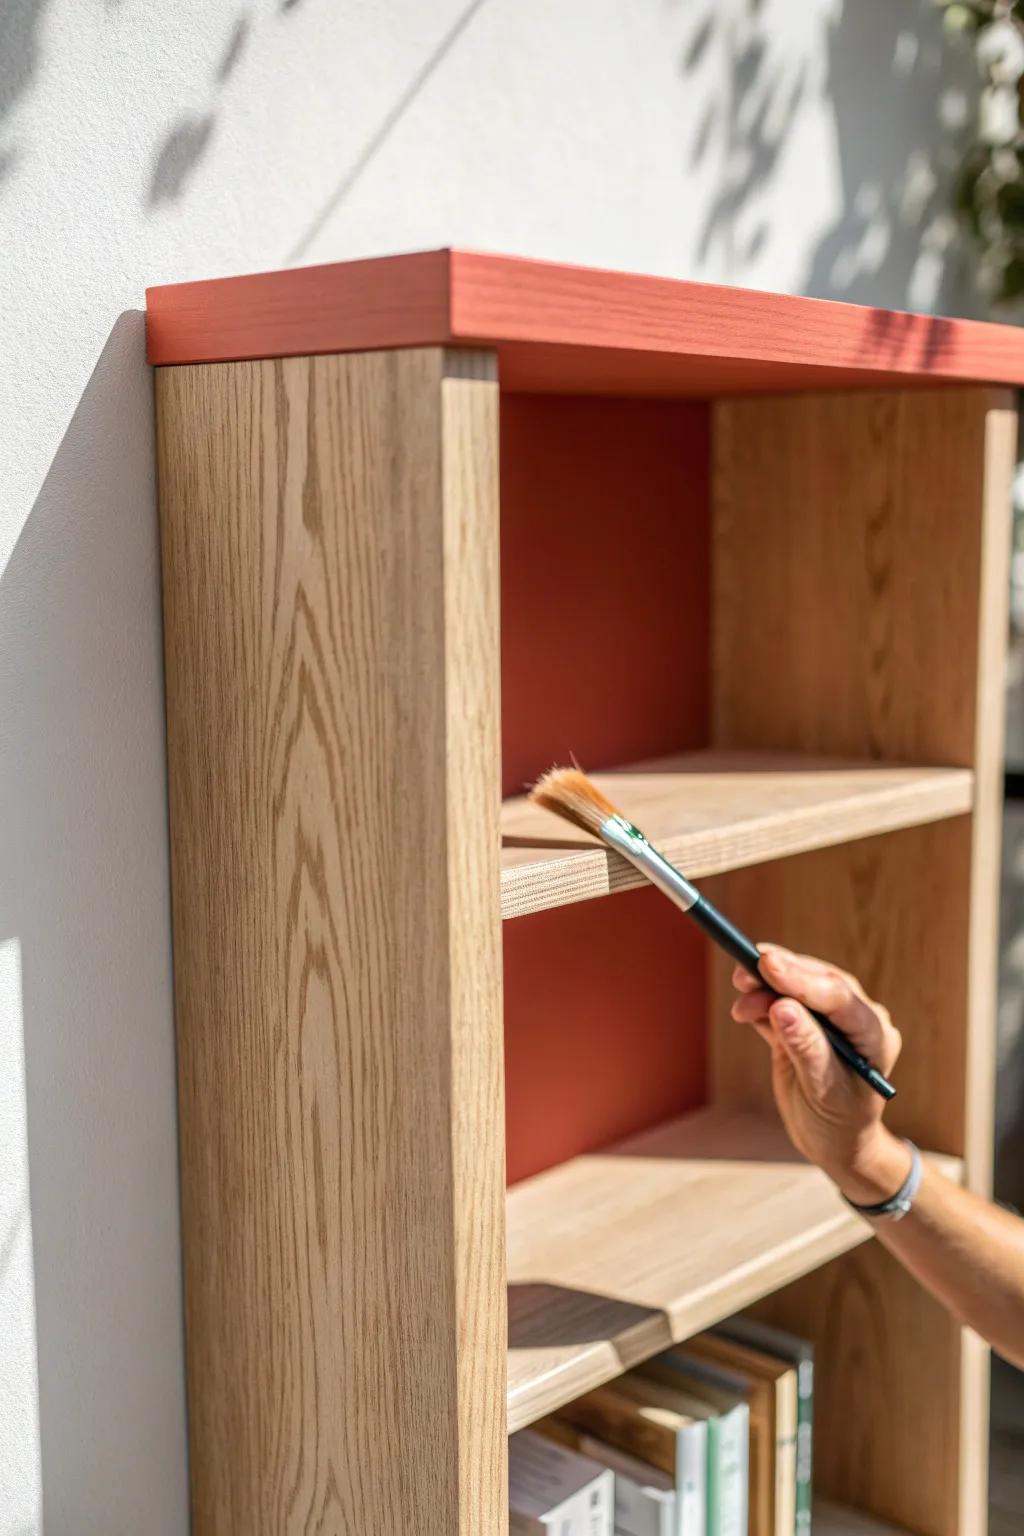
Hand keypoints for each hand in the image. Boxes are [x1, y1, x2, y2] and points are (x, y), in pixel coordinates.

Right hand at [730, 945, 910, 1203]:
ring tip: (740, 999)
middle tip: (744, 971)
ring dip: (764, 987)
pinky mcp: (804, 1025)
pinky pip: (780, 1004)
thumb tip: (780, 1007)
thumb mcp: (825, 1092)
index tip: (768, 966)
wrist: (835, 1142)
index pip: (839, 997)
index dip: (802, 980)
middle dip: (779, 974)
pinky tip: (745, 1009)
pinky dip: (760, 1003)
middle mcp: (855, 1020)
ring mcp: (829, 1020)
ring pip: (795, 988)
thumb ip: (806, 1048)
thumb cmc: (840, 1123)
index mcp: (874, 1035)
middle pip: (817, 982)